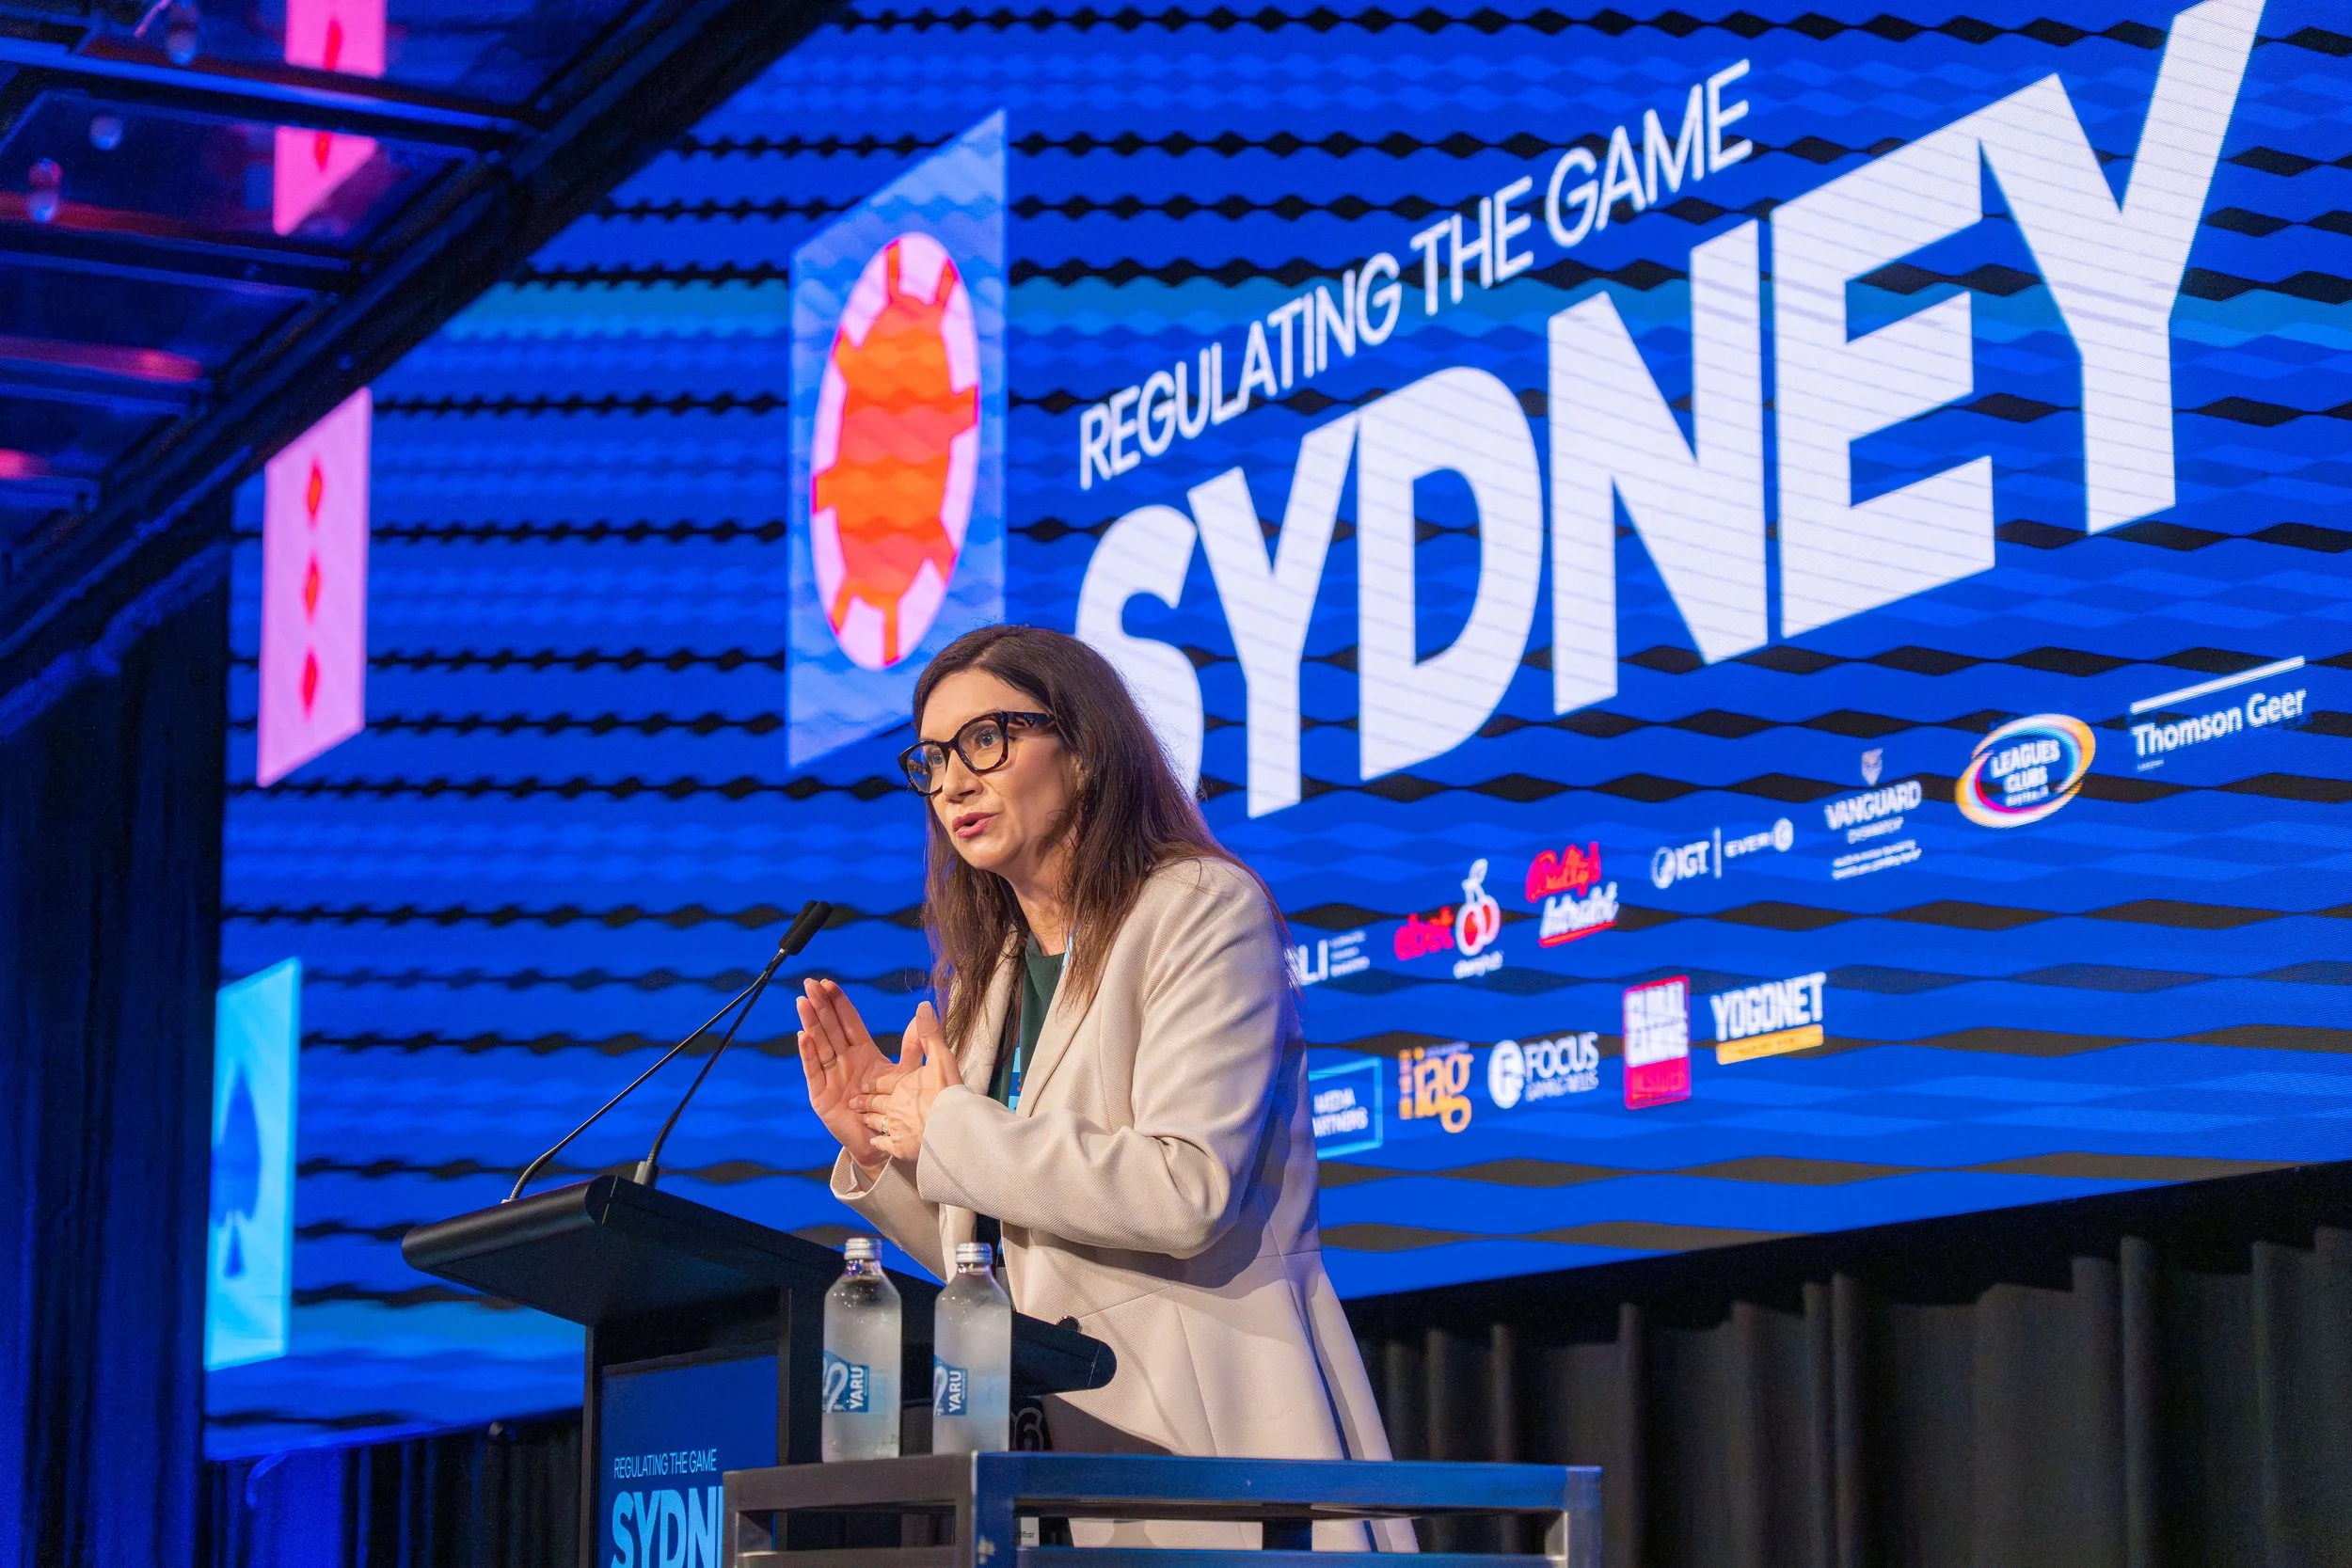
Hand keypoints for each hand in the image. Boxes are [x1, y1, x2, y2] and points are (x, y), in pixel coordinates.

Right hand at [795, 979, 906, 1170]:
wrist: (884, 1140)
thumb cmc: (896, 1107)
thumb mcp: (906, 1073)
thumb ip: (914, 1045)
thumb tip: (923, 1013)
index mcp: (863, 1053)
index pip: (849, 1023)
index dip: (840, 1004)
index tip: (829, 983)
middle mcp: (845, 1062)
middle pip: (831, 1028)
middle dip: (821, 1006)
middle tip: (811, 984)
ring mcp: (832, 1077)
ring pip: (820, 1045)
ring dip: (811, 1023)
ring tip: (803, 1002)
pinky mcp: (822, 1095)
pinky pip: (814, 1071)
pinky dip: (808, 1054)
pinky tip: (803, 1036)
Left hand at [865, 1002, 962, 1162]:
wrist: (954, 1131)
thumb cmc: (949, 1095)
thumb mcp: (941, 1059)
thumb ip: (929, 1034)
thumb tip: (922, 1006)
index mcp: (901, 1085)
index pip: (879, 1082)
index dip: (872, 1083)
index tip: (863, 1083)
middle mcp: (893, 1106)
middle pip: (874, 1102)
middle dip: (865, 1100)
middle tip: (854, 1100)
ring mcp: (894, 1128)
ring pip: (876, 1123)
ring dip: (870, 1120)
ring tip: (864, 1120)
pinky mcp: (899, 1148)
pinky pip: (883, 1145)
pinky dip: (879, 1143)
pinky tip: (875, 1144)